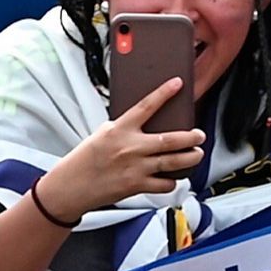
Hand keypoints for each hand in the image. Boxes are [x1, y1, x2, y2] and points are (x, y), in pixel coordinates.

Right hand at [34, 75, 202, 221]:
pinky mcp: (138, 185)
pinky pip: (165, 184)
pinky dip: (173, 181)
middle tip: (199, 135)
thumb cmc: (83, 161)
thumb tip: (145, 124)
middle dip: (192, 137)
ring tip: (196, 154)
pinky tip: (172, 177)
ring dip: (192, 157)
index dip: (164, 93)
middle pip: (172, 139)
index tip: (177, 84)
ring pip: (175, 161)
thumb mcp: (101, 135)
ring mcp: (136, 167)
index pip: (146, 106)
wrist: (71, 186)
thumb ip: (123, 129)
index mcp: (119, 130)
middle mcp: (130, 147)